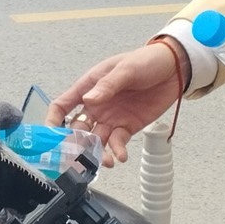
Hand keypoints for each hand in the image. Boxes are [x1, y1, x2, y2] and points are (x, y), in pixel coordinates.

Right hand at [46, 42, 183, 165]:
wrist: (174, 68)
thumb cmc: (146, 61)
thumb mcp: (126, 69)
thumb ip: (107, 85)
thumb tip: (89, 99)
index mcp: (89, 87)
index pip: (62, 106)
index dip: (53, 121)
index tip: (50, 137)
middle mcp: (96, 106)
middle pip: (77, 129)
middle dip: (76, 145)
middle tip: (79, 158)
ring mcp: (111, 118)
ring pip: (96, 141)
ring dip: (97, 153)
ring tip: (106, 161)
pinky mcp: (127, 127)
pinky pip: (117, 143)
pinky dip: (117, 151)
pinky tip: (121, 157)